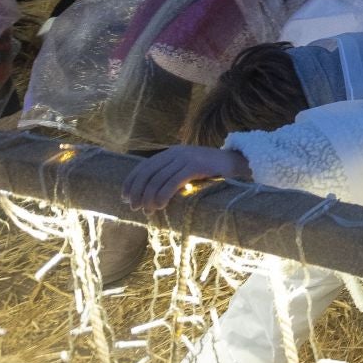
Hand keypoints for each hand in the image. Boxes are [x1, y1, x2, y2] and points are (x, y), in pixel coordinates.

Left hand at [120, 145, 249, 211]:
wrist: (238, 163)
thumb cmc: (212, 172)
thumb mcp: (188, 170)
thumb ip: (171, 175)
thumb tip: (149, 193)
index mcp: (171, 152)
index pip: (143, 166)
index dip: (131, 182)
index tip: (125, 197)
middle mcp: (176, 152)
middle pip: (148, 173)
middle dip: (137, 192)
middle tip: (134, 207)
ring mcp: (186, 157)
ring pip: (158, 179)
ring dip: (149, 197)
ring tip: (148, 210)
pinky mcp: (195, 165)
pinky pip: (173, 182)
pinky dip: (163, 195)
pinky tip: (160, 205)